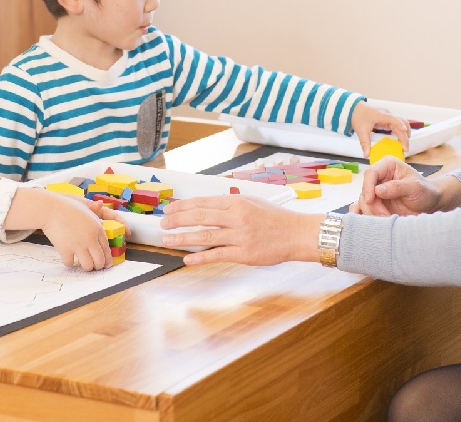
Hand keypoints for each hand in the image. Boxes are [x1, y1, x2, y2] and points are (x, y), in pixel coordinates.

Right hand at [5, 188, 112, 269]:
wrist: (51, 209)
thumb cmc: (68, 207)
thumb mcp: (85, 207)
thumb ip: (95, 212)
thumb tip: (101, 210)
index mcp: (97, 228)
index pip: (106, 248)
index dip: (107, 259)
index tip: (107, 264)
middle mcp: (90, 239)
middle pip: (99, 260)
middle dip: (98, 266)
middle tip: (95, 267)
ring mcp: (78, 245)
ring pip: (88, 266)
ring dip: (86, 267)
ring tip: (83, 265)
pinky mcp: (65, 250)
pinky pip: (70, 263)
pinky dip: (69, 263)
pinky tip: (69, 259)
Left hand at [160, 195, 321, 265]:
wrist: (297, 234)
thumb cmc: (275, 218)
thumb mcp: (252, 202)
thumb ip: (230, 204)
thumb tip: (206, 207)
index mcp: (237, 201)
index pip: (204, 202)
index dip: (183, 206)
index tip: (170, 209)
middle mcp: (237, 217)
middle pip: (200, 217)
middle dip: (178, 220)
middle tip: (163, 224)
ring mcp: (240, 236)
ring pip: (205, 236)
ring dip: (183, 238)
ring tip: (167, 240)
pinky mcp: (245, 254)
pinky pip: (218, 255)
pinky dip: (200, 258)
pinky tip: (187, 259)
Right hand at [349, 156, 442, 216]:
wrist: (430, 204)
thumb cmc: (425, 191)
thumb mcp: (415, 187)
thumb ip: (397, 187)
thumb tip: (377, 190)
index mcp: (388, 165)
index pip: (371, 173)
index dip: (367, 186)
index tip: (370, 200)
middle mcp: (379, 177)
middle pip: (365, 189)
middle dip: (372, 205)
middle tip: (385, 215)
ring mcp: (376, 190)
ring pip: (363, 201)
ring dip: (371, 212)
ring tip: (386, 219)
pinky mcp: (375, 203)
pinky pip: (363, 208)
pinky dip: (363, 214)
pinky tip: (365, 220)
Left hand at [350, 102, 411, 156]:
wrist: (355, 109)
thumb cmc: (358, 116)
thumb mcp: (361, 130)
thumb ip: (365, 143)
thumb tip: (366, 155)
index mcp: (382, 115)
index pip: (394, 119)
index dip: (400, 125)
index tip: (405, 133)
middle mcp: (387, 115)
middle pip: (401, 123)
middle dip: (405, 136)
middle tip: (405, 148)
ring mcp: (388, 117)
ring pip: (401, 124)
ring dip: (404, 134)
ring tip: (404, 146)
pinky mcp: (387, 120)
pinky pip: (397, 126)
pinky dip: (400, 133)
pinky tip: (399, 142)